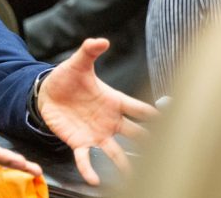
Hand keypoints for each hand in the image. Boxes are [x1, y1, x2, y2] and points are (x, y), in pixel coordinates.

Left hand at [38, 38, 157, 184]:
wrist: (46, 93)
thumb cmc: (67, 78)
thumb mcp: (78, 63)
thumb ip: (89, 51)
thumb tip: (101, 40)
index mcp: (114, 101)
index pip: (139, 109)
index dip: (154, 115)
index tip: (173, 120)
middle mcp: (110, 121)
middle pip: (135, 134)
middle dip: (150, 143)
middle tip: (166, 154)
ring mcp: (96, 134)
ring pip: (115, 152)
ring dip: (124, 165)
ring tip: (134, 178)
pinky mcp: (79, 142)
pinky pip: (86, 158)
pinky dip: (90, 169)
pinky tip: (95, 180)